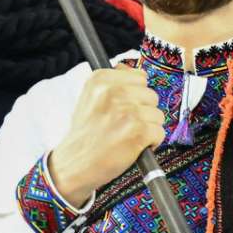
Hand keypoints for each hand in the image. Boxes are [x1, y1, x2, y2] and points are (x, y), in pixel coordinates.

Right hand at [48, 66, 164, 206]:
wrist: (73, 165)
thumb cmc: (86, 133)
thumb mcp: (90, 99)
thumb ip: (111, 83)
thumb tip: (130, 67)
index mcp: (100, 80)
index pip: (140, 77)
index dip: (136, 95)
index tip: (122, 107)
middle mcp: (113, 92)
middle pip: (152, 95)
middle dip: (143, 111)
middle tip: (123, 125)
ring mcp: (127, 111)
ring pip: (158, 115)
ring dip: (147, 128)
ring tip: (126, 136)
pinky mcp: (137, 131)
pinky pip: (160, 132)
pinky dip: (151, 143)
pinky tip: (133, 146)